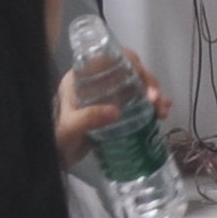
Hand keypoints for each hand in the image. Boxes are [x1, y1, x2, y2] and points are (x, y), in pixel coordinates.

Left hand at [52, 47, 161, 167]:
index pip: (110, 57)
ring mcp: (109, 96)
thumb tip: (116, 112)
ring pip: (138, 87)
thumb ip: (87, 118)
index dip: (131, 62)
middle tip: (156, 100)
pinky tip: (161, 113)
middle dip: (148, 82)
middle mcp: (98, 82)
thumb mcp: (69, 128)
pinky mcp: (118, 111)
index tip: (142, 76)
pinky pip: (139, 102)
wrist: (54, 159)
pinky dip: (153, 106)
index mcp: (82, 77)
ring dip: (154, 96)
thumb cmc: (57, 139)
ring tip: (162, 112)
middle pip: (129, 71)